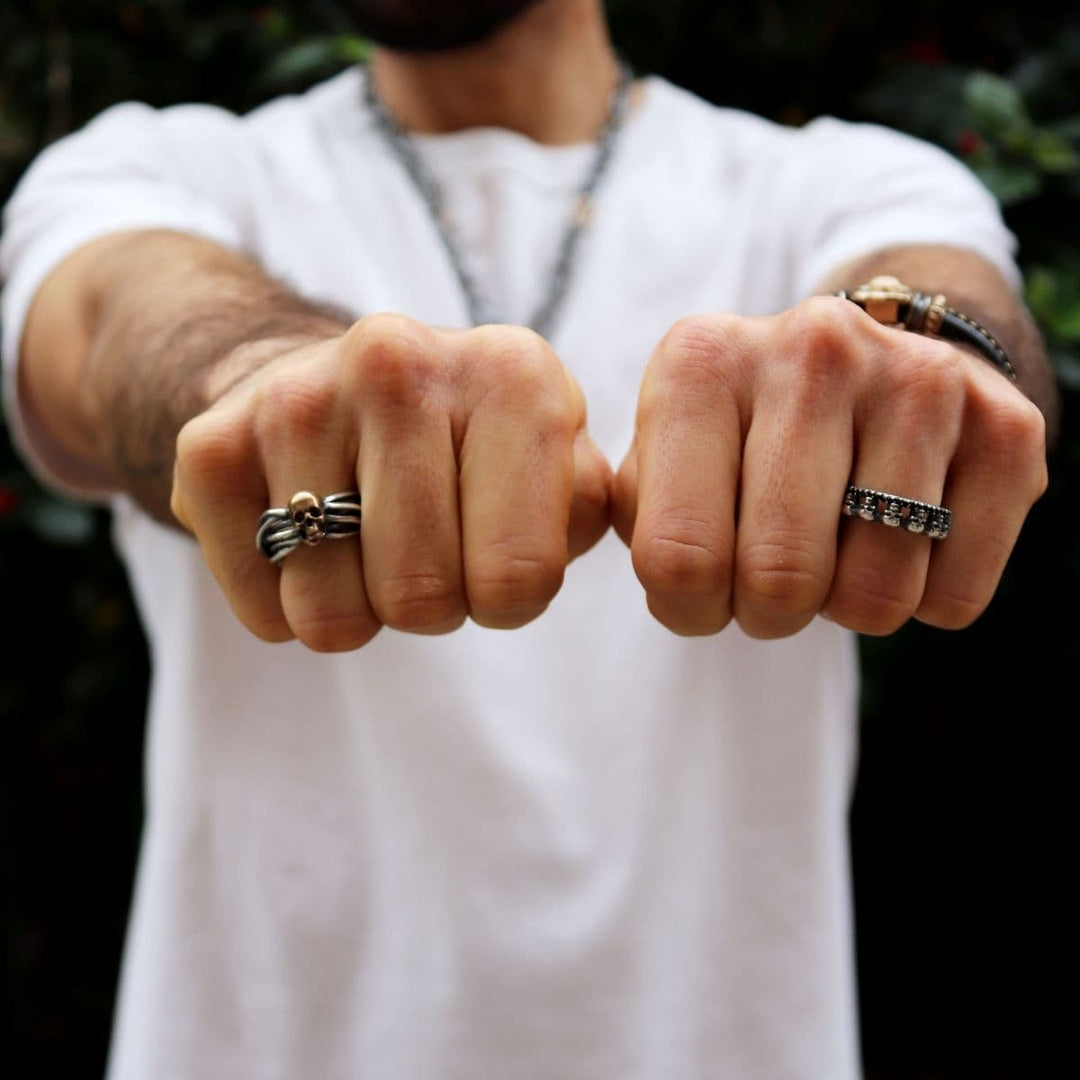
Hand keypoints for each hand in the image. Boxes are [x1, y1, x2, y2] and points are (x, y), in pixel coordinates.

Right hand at [171, 314, 610, 650]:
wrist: (335, 388)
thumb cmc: (471, 450)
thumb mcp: (559, 467)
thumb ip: (583, 510)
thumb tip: (542, 548)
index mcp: (513, 372)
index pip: (518, 581)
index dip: (507, 598)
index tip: (492, 550)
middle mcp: (398, 362)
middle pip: (422, 602)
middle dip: (431, 605)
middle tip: (424, 546)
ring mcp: (296, 397)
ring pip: (331, 618)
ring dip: (356, 608)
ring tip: (365, 538)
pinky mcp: (209, 445)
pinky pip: (261, 611)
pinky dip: (285, 606)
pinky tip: (303, 539)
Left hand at [612, 295, 1047, 637]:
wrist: (871, 366)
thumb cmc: (742, 439)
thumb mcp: (661, 458)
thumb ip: (633, 513)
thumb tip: (670, 573)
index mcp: (700, 361)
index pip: (677, 559)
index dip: (688, 609)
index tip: (701, 588)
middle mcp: (810, 348)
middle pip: (779, 583)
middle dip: (767, 613)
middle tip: (772, 578)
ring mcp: (917, 378)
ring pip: (873, 599)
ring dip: (845, 605)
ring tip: (836, 543)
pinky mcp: (1007, 425)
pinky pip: (953, 598)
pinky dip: (924, 598)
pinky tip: (908, 533)